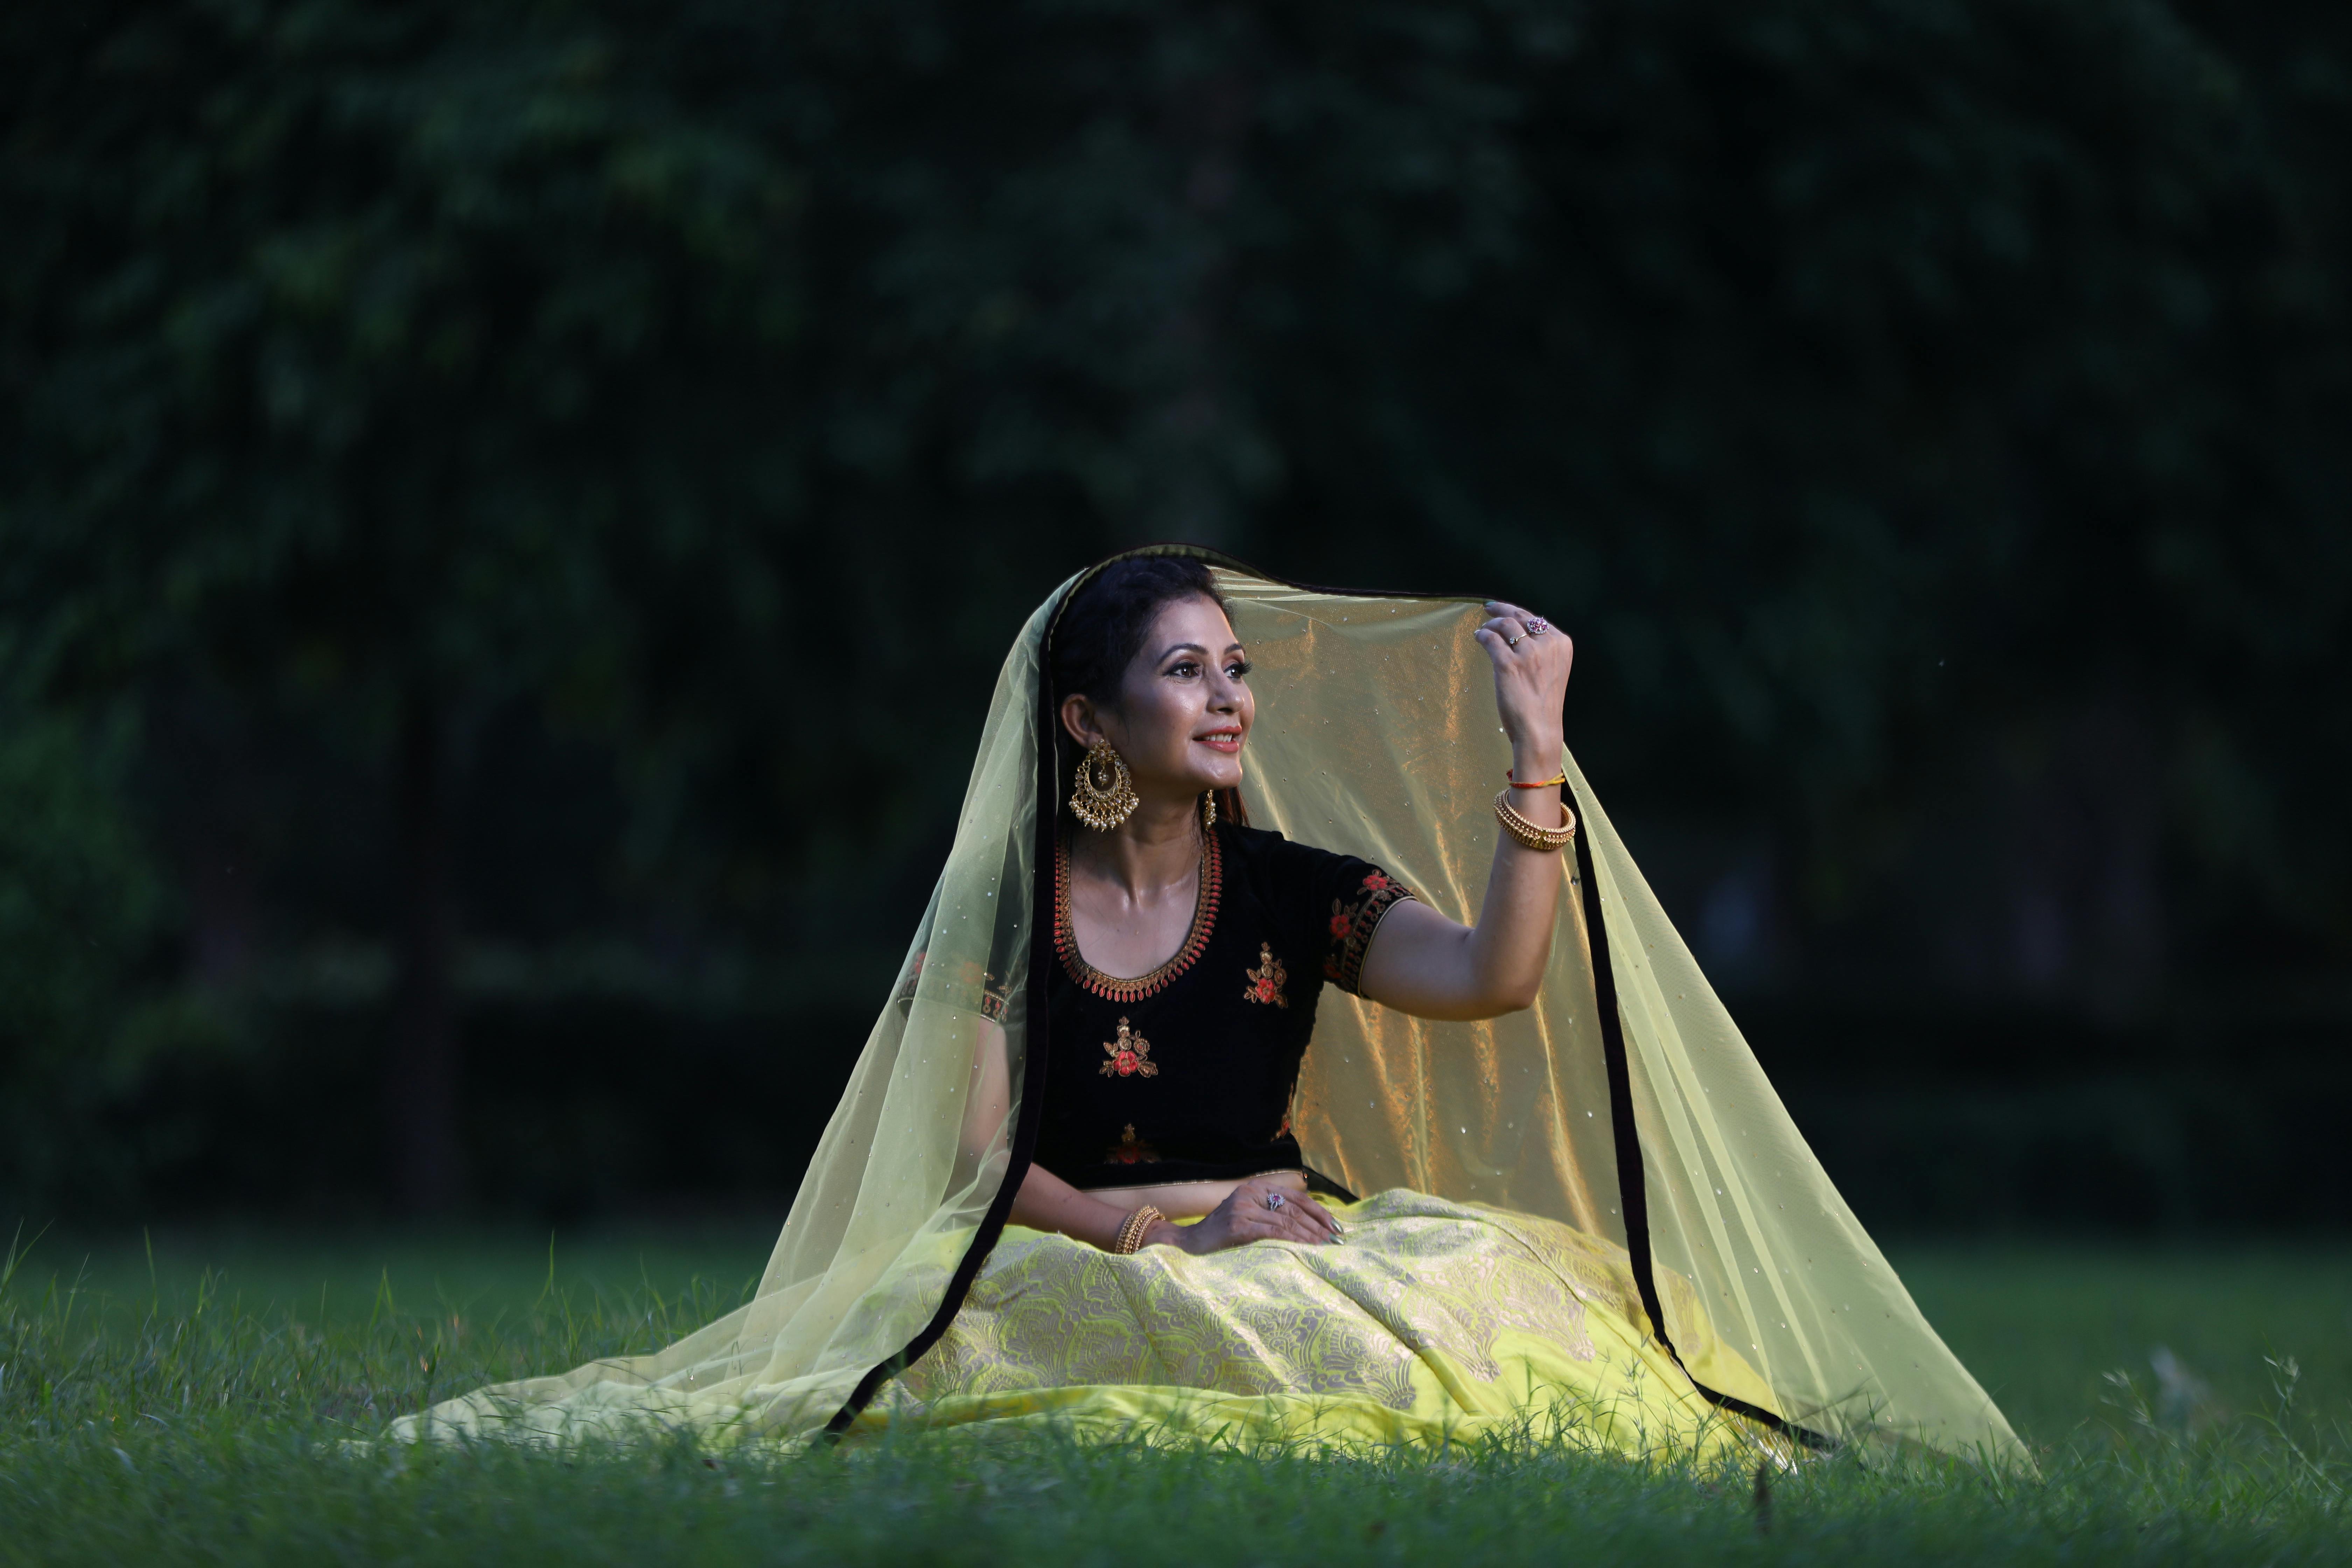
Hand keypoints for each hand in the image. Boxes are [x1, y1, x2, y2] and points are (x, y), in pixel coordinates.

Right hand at [1155, 1177, 1342, 1253]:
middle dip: (1319, 1226)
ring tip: (1327, 1247)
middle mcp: (1250, 1193)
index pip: (1295, 1197)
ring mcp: (1243, 1208)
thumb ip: (1271, 1213)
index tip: (1336, 1225)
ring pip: (1287, 1221)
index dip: (1318, 1211)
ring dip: (1310, 1236)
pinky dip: (1294, 1241)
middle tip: (1337, 1240)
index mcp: (1255, 1187)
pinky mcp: (1239, 1226)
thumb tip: (1309, 1225)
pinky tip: (1307, 1249)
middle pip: (1294, 1209)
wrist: (1190, 1243)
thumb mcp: (1248, 1216)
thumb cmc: (1222, 1234)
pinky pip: (1274, 1232)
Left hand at [1473, 600, 1571, 770]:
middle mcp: (1547, 644)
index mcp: (1561, 644)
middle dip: (1502, 609)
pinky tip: (1478, 637)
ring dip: (1491, 625)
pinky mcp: (1508, 664)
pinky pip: (1490, 640)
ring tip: (1484, 630)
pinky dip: (1482, 635)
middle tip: (1489, 608)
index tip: (1505, 609)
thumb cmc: (1543, 704)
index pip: (1537, 619)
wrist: (1539, 729)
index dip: (1517, 612)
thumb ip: (1543, 650)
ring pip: (1505, 625)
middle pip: (1520, 616)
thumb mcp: (1553, 670)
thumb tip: (1521, 634)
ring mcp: (1528, 653)